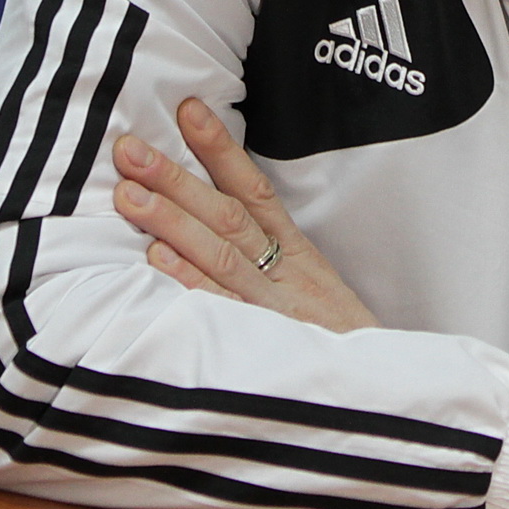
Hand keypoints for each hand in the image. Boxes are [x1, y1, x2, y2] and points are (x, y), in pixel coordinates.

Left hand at [111, 98, 378, 333]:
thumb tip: (213, 219)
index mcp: (299, 257)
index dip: (221, 150)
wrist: (381, 397)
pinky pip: (222, 310)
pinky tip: (156, 260)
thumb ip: (273, 260)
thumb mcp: (316, 293)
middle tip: (129, 149)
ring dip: (171, 221)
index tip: (189, 111)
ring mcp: (273, 312)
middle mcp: (285, 277)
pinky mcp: (263, 350)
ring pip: (220, 255)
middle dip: (177, 179)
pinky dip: (190, 283)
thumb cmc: (340, 346)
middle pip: (228, 216)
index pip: (256, 190)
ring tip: (128, 194)